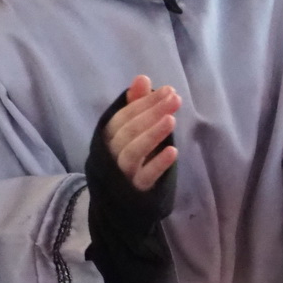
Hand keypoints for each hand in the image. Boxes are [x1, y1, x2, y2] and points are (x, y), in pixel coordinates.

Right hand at [103, 75, 179, 192]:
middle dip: (152, 113)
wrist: (122, 204)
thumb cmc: (130, 160)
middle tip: (175, 99)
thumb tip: (141, 78)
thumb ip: (136, 106)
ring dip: (152, 134)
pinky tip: (173, 151)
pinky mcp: (135, 191)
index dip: (144, 102)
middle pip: (128, 131)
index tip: (168, 90)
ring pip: (132, 152)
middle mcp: (110, 154)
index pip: (123, 117)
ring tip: (172, 120)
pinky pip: (145, 177)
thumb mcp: (132, 132)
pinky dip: (158, 164)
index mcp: (108, 138)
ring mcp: (121, 174)